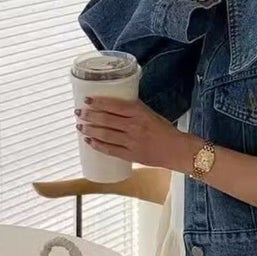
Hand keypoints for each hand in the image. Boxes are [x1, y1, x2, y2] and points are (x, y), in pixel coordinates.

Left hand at [76, 98, 190, 169]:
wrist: (177, 150)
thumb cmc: (165, 131)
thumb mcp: (150, 114)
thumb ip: (133, 111)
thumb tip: (112, 107)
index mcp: (139, 112)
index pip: (114, 105)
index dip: (98, 102)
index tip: (87, 100)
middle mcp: (134, 126)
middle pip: (105, 119)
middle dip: (89, 116)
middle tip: (78, 113)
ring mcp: (132, 142)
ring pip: (105, 134)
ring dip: (89, 130)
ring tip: (80, 126)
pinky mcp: (131, 155)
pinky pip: (110, 150)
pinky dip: (97, 145)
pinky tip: (89, 142)